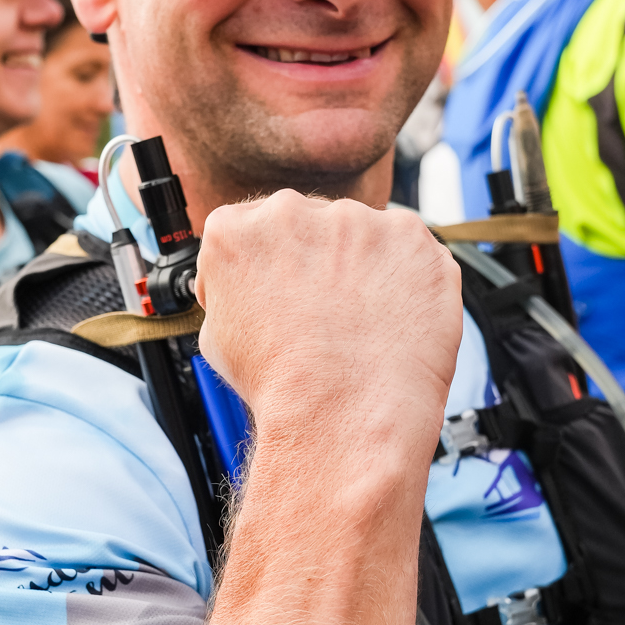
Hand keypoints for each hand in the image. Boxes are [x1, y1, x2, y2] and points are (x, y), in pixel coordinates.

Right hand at [194, 193, 461, 462]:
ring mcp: (355, 219)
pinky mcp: (409, 236)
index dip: (268, 268)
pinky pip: (408, 251)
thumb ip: (231, 288)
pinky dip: (407, 279)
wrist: (342, 413)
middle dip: (317, 263)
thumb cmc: (280, 386)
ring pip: (361, 237)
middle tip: (325, 315)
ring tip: (361, 326)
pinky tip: (392, 318)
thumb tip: (249, 286)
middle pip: (308, 227)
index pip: (249, 230)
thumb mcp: (215, 336)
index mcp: (235, 231)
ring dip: (362, 269)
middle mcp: (292, 211)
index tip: (280, 294)